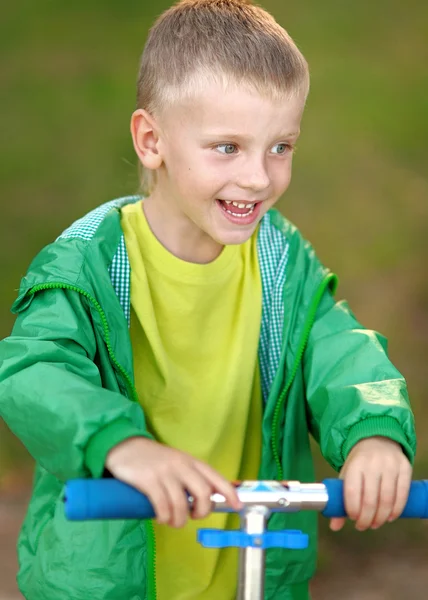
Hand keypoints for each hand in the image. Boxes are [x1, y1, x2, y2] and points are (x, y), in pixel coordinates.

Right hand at [105, 437, 241, 527]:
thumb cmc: (153, 459)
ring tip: (172, 522)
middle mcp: (181, 465)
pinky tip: (160, 517)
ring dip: (179, 520)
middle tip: (193, 517)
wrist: (124, 446)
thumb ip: (189, 478)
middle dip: (202, 511)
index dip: (229, 493)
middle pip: (203, 493)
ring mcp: (165, 472)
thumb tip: (204, 502)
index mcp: (191, 461)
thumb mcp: (176, 463)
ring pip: (181, 504)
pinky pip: (162, 506)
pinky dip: (164, 517)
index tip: (237, 506)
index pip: (215, 477)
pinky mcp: (148, 480)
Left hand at [330, 436, 411, 531]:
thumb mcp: (346, 475)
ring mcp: (390, 465)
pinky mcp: (404, 467)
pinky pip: (402, 494)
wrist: (376, 440)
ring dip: (381, 517)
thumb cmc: (359, 463)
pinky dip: (396, 509)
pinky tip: (390, 517)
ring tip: (375, 523)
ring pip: (387, 499)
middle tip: (363, 526)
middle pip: (370, 499)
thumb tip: (334, 527)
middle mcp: (373, 464)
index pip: (352, 491)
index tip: (353, 519)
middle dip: (367, 518)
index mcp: (355, 464)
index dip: (353, 510)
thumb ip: (340, 499)